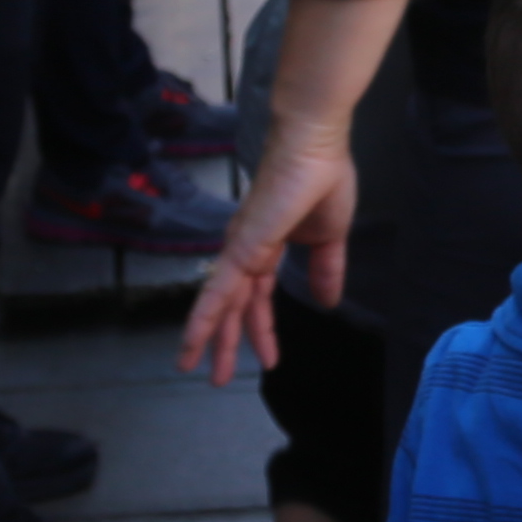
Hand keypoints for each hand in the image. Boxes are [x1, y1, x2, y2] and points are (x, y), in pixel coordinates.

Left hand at [177, 119, 357, 376]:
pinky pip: (218, 289)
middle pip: (231, 307)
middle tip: (216, 377)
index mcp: (266, 248)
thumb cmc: (323, 179)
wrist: (314, 144)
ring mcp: (239, 249)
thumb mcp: (330, 237)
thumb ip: (326, 270)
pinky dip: (203, 316)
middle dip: (224, 343)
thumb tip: (328, 302)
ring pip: (218, 304)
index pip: (258, 298)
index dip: (262, 330)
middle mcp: (245, 251)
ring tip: (191, 368)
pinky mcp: (241, 247)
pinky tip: (194, 339)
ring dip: (206, 339)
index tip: (269, 361)